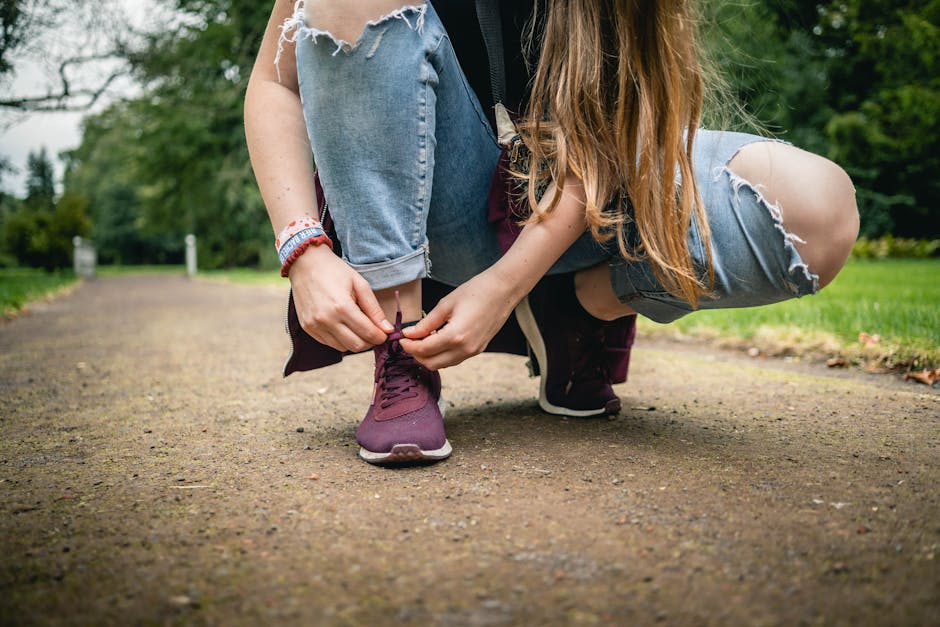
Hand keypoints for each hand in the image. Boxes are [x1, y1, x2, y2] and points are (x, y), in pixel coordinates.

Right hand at [289, 245, 393, 351]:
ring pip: (342, 348)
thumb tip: (387, 329)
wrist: (305, 263)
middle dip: (369, 342)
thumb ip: (374, 309)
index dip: (381, 336)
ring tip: (357, 327)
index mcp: (342, 307)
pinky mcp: (307, 328)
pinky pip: (329, 343)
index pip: (368, 334)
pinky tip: (343, 326)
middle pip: (356, 346)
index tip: (385, 333)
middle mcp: (326, 320)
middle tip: (373, 332)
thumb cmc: (335, 271)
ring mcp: (314, 325)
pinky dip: (340, 340)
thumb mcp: (360, 284)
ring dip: (354, 341)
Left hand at [400, 270, 516, 369]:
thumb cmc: (475, 291)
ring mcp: (473, 352)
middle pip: (431, 363)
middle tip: (409, 340)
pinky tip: (438, 339)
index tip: (401, 338)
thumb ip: (425, 323)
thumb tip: (409, 334)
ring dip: (429, 356)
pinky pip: (454, 359)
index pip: (423, 350)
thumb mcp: (445, 304)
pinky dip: (442, 354)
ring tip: (423, 338)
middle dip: (416, 354)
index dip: (408, 346)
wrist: (503, 290)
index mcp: (455, 336)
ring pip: (443, 364)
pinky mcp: (478, 350)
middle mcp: (465, 349)